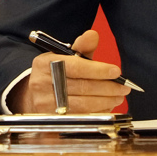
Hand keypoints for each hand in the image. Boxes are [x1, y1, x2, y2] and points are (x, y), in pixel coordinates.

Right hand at [14, 30, 128, 113]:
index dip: (97, 70)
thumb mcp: (64, 57)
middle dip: (107, 87)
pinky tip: (106, 107)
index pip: (75, 67)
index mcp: (44, 63)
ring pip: (83, 105)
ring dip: (105, 101)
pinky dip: (96, 112)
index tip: (116, 71)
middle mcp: (41, 84)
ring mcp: (45, 105)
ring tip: (118, 96)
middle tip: (123, 87)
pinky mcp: (52, 120)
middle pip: (81, 87)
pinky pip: (81, 118)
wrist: (33, 95)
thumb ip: (81, 46)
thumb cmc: (54, 73)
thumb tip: (93, 35)